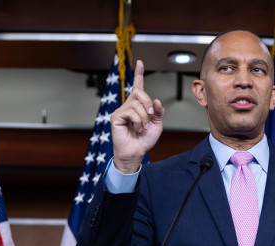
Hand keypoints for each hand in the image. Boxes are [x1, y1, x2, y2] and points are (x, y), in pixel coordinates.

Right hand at [110, 59, 164, 174]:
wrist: (136, 153)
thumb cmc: (144, 140)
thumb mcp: (157, 125)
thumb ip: (158, 112)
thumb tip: (157, 101)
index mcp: (138, 106)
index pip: (138, 87)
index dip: (138, 74)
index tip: (139, 62)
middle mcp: (128, 105)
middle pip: (140, 92)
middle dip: (149, 103)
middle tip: (151, 115)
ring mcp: (121, 110)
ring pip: (136, 104)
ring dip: (144, 118)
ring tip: (141, 128)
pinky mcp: (116, 116)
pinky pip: (131, 112)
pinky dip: (137, 121)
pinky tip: (135, 128)